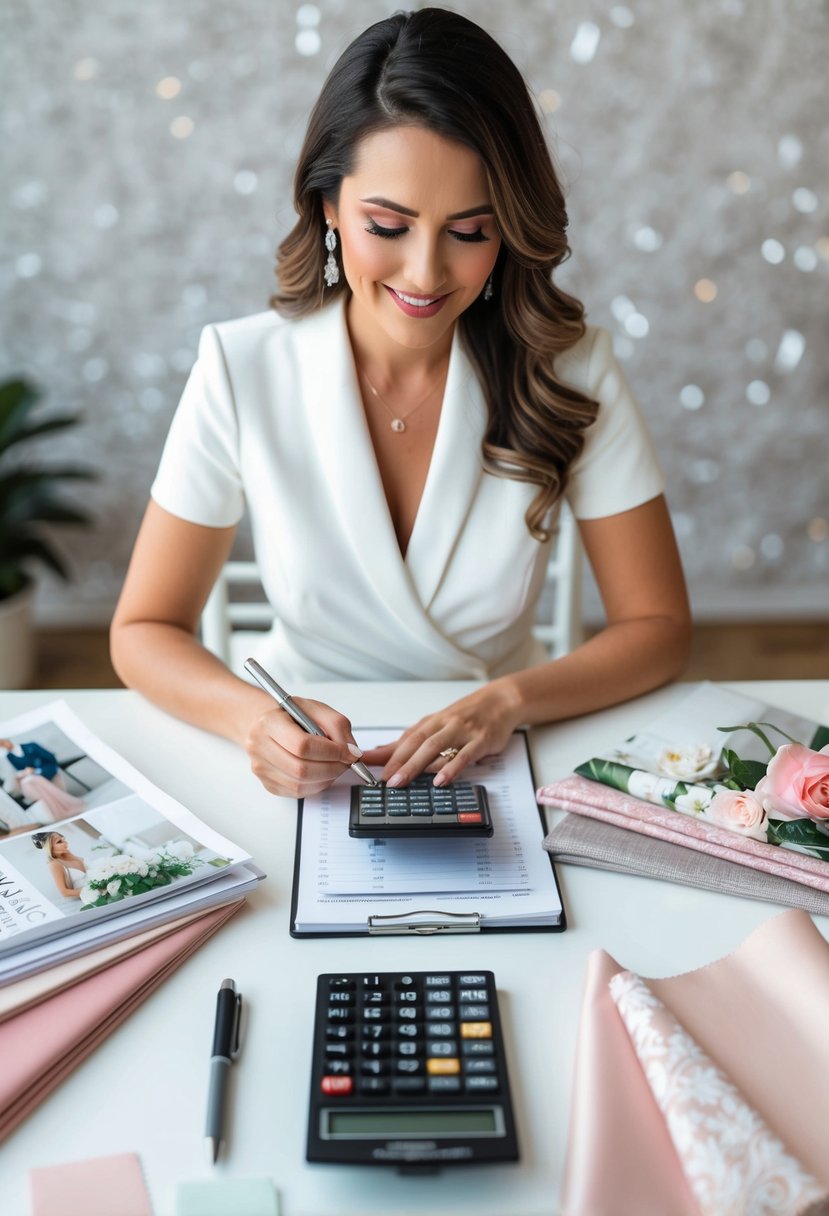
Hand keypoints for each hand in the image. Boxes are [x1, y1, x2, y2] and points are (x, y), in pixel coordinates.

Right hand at [245, 697, 363, 798]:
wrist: (266, 725)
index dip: (331, 752)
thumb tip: (351, 752)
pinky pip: (298, 793)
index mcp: (269, 723)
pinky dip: (317, 786)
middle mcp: (259, 747)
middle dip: (332, 768)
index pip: (302, 745)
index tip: (349, 752)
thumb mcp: (315, 709)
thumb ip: (337, 725)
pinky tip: (323, 773)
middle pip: (301, 769)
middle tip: (347, 762)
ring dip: (327, 779)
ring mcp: (261, 768)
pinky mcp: (268, 784)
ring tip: (336, 766)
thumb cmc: (291, 716)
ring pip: (300, 785)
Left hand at [360, 682, 522, 786]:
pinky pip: (464, 755)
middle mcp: (443, 725)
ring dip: (416, 765)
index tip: (367, 765)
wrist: (500, 701)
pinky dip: (451, 768)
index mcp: (431, 722)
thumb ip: (412, 740)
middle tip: (383, 780)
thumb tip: (381, 753)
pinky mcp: (480, 740)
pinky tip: (441, 780)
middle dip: (397, 762)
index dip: (385, 753)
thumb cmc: (467, 715)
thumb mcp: (437, 724)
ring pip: (435, 748)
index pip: (404, 739)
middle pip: (416, 743)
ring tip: (402, 781)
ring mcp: (462, 732)